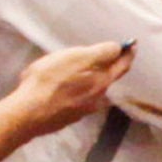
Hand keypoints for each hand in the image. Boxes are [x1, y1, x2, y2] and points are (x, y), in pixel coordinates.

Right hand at [0, 42, 131, 154]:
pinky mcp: (67, 116)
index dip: (128, 53)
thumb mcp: (76, 57)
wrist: (28, 113)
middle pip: (109, 79)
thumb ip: (101, 53)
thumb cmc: (50, 81)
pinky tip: (68, 86)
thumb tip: (117, 49)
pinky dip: (79, 89)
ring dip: (94, 78)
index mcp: (101, 82)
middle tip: (112, 54)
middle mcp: (97, 99)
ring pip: (94, 90)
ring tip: (87, 68)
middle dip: (111, 65)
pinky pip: (79, 99)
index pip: (122, 66)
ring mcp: (82, 110)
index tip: (132, 45)